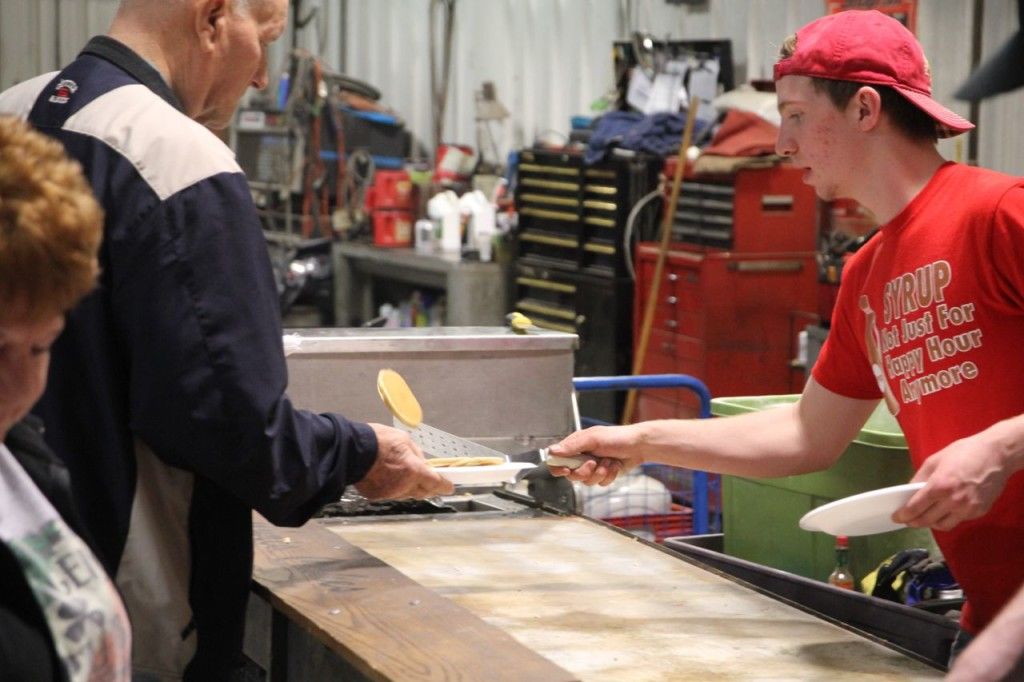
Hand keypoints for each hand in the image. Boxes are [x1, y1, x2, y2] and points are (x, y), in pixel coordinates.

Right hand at [354, 424, 454, 499]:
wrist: (352, 450)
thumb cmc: (378, 441)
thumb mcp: (404, 440)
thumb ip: (416, 454)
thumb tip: (422, 462)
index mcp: (414, 470)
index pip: (436, 483)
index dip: (444, 486)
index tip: (449, 487)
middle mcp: (404, 486)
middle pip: (423, 492)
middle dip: (429, 487)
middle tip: (430, 481)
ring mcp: (390, 493)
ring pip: (407, 494)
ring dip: (410, 487)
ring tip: (405, 474)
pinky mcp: (377, 496)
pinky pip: (391, 494)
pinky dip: (394, 487)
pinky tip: (389, 477)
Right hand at [546, 424, 644, 485]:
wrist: (639, 446)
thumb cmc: (617, 437)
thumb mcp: (593, 438)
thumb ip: (572, 446)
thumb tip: (552, 452)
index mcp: (575, 446)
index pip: (556, 460)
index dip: (558, 468)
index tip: (566, 470)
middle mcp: (581, 457)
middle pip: (571, 475)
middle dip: (584, 472)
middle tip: (593, 462)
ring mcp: (592, 468)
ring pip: (586, 482)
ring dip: (600, 473)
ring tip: (609, 461)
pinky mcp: (603, 475)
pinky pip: (600, 484)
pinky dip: (609, 476)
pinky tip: (615, 465)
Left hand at [891, 433, 1009, 530]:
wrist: (997, 455)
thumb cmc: (964, 452)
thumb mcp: (935, 460)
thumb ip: (920, 478)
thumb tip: (908, 491)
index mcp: (939, 486)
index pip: (916, 507)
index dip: (904, 515)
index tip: (896, 518)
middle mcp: (953, 501)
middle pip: (927, 520)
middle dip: (914, 522)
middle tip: (908, 520)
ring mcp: (968, 509)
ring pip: (943, 525)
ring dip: (931, 523)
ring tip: (925, 518)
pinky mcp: (979, 512)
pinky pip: (959, 520)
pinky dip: (948, 518)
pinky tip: (945, 511)